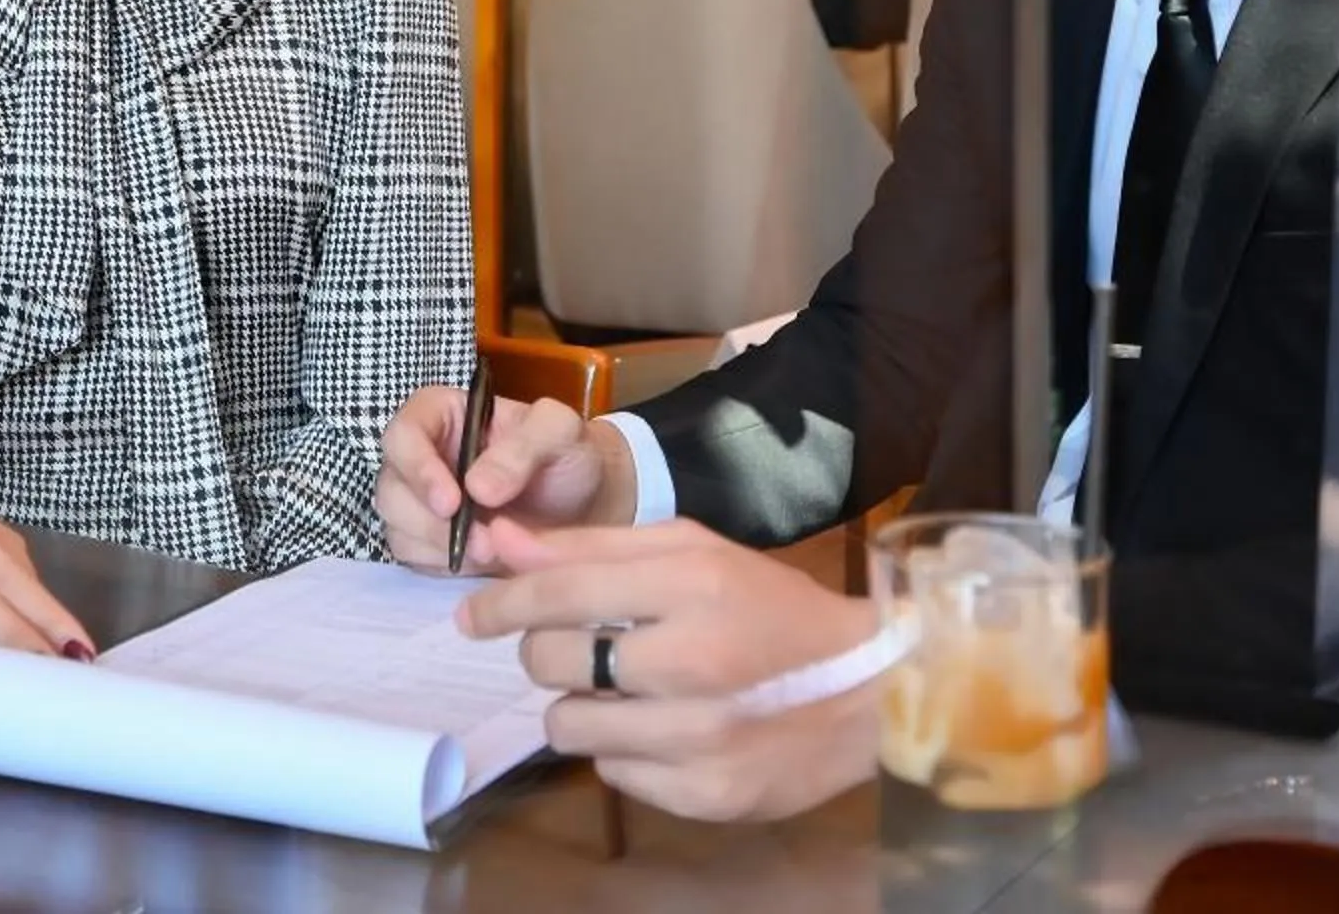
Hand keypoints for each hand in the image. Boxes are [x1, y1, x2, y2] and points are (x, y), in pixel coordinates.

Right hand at [375, 388, 632, 571]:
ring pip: (396, 526)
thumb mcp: (561, 433)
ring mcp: (419, 500)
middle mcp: (422, 454)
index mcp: (443, 414)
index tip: (452, 503)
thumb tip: (476, 486)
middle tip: (483, 543)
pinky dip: (440, 565)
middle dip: (431, 522)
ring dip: (438, 547)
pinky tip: (479, 563)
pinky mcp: (426, 539)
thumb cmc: (569, 456)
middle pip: (391, 487)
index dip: (417, 469)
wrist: (586, 506)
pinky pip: (412, 556)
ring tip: (491, 554)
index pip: (403, 434)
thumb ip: (523, 448)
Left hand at [458, 517, 886, 821]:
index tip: (470, 613)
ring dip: (580, 705)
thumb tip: (500, 542)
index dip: (500, 600)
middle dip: (548, 651)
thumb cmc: (771, 609)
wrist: (867, 693)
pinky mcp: (704, 795)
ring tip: (627, 692)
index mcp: (693, 584)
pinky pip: (612, 775)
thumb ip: (593, 546)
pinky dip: (623, 750)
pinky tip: (666, 729)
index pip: (559, 591)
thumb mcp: (693, 552)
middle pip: (550, 660)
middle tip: (585, 648)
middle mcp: (693, 661)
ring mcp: (700, 737)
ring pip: (567, 725)